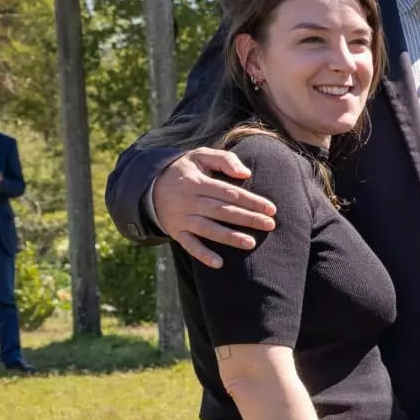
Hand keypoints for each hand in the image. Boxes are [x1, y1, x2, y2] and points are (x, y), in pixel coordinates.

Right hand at [153, 147, 278, 268]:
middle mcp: (189, 202)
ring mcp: (181, 218)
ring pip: (208, 230)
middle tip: (270, 225)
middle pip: (222, 211)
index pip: (229, 193)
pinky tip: (219, 264)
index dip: (250, 201)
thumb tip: (245, 173)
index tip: (271, 208)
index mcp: (197, 182)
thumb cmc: (184, 170)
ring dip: (230, 237)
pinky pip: (189, 245)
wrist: (149, 186)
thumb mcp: (200, 156)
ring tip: (251, 243)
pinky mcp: (176, 232)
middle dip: (247, 219)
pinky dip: (203, 255)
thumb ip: (224, 160)